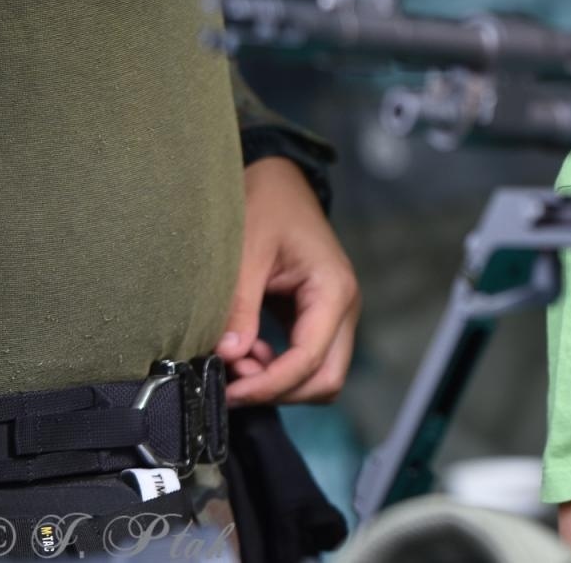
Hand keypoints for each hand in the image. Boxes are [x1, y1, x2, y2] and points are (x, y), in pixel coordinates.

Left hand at [215, 156, 360, 404]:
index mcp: (333, 290)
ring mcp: (334, 313)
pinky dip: (277, 367)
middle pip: (326, 379)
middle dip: (279, 391)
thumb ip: (239, 306)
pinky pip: (307, 358)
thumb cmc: (268, 205)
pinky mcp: (317, 315)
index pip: (310, 360)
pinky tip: (247, 350)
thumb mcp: (247, 251)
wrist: (280, 179)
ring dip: (278, 381)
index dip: (269, 385)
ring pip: (318, 374)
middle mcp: (343, 307)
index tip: (227, 390)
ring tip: (236, 363)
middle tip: (232, 384)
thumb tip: (228, 355)